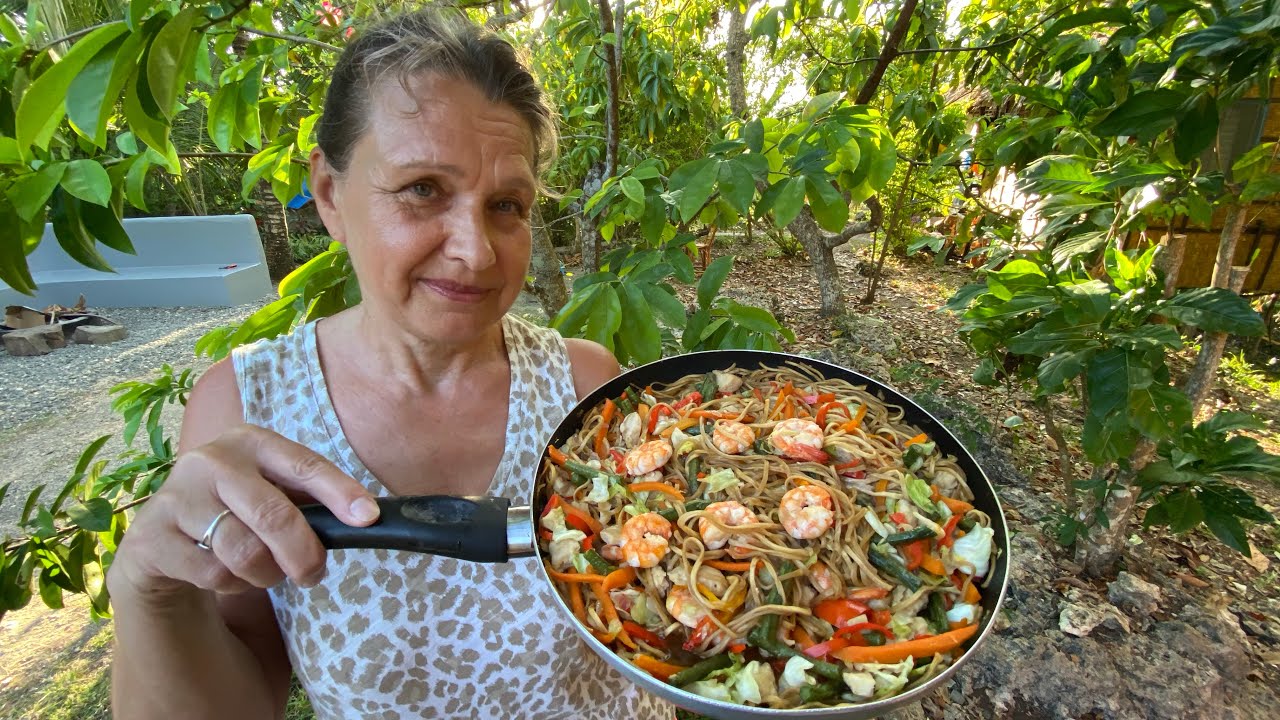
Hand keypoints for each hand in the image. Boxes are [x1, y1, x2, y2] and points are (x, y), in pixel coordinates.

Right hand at [109, 424, 379, 598]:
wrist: (160, 538)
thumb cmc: (234, 510)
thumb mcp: (269, 491)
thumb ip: (310, 500)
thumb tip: (365, 518)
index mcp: (250, 441)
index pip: (304, 465)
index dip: (340, 492)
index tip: (368, 517)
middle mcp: (212, 460)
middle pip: (274, 515)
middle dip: (304, 554)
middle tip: (313, 574)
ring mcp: (178, 497)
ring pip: (244, 552)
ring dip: (265, 574)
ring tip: (264, 570)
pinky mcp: (152, 537)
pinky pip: (213, 574)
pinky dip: (232, 584)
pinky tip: (225, 572)